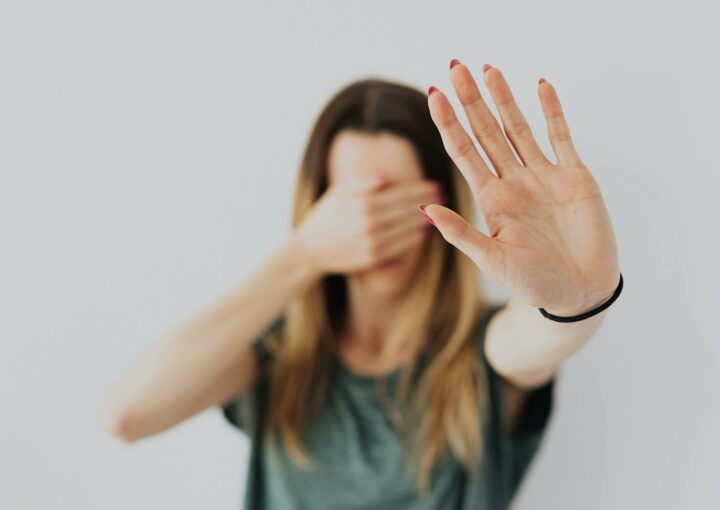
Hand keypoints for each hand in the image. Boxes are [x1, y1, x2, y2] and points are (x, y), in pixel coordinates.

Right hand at [294, 171, 442, 276]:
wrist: (308, 251)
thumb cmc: (323, 218)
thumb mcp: (337, 194)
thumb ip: (362, 184)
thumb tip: (386, 176)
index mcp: (362, 203)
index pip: (399, 193)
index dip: (420, 188)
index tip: (435, 184)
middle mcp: (369, 222)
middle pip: (407, 210)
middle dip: (428, 201)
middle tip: (443, 196)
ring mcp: (372, 242)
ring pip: (407, 229)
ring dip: (425, 220)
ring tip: (439, 212)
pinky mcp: (372, 259)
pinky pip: (399, 247)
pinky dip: (413, 239)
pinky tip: (423, 232)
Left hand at [422, 62, 619, 315]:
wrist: (580, 292)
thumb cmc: (534, 283)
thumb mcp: (492, 260)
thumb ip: (461, 233)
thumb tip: (424, 209)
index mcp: (491, 199)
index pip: (464, 152)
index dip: (449, 124)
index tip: (433, 95)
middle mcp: (513, 182)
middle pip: (487, 132)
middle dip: (471, 100)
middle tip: (455, 67)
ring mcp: (543, 176)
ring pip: (519, 128)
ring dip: (504, 98)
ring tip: (488, 69)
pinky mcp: (574, 176)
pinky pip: (561, 136)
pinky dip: (553, 111)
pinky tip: (541, 86)